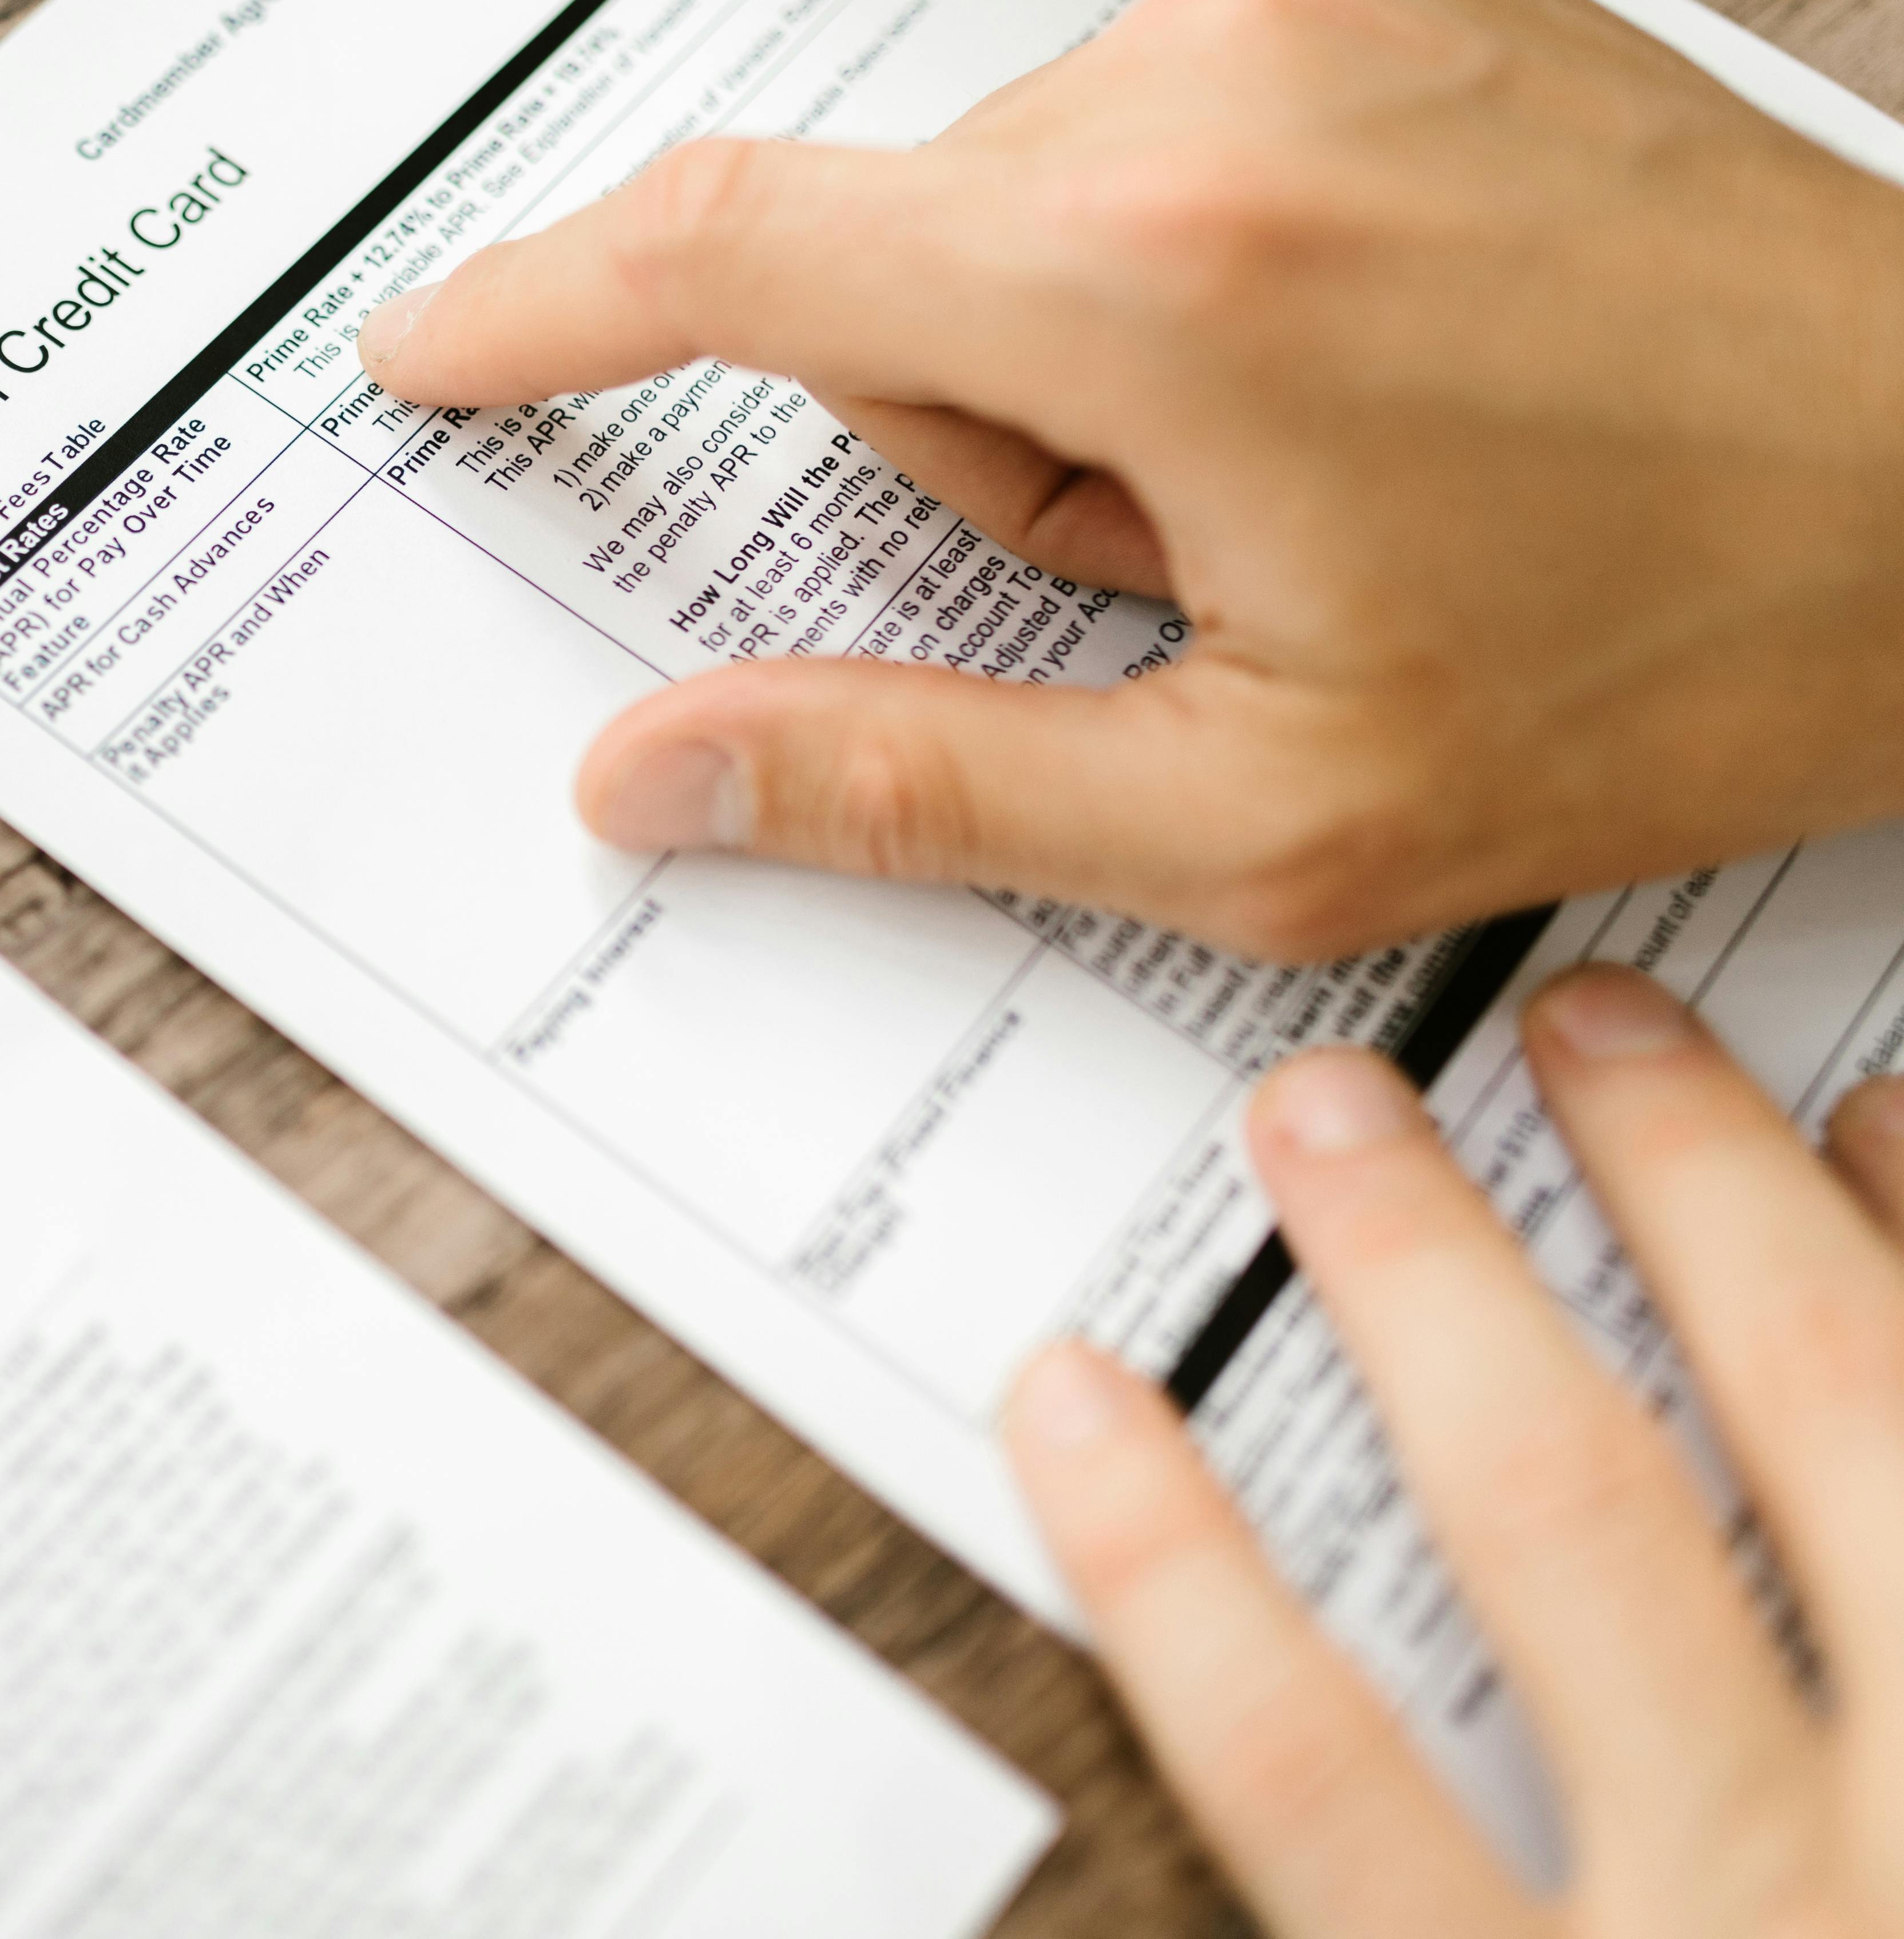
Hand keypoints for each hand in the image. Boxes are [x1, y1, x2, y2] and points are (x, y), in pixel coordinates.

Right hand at [355, 0, 1903, 959]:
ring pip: (1016, 193)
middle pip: (892, 258)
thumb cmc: (1684, 649)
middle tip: (1195, 562)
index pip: (726, 248)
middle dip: (977, 435)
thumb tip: (650, 773)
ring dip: (1090, 353)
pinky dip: (1189, 252)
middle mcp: (1212, 74)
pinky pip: (1150, 119)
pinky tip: (1365, 359)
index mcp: (1153, 269)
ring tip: (1312, 467)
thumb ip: (913, 780)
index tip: (433, 345)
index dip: (538, 303)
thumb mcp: (1269, 809)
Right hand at [1001, 963, 1903, 1936]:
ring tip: (1612, 1054)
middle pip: (1573, 1541)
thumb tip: (1256, 1875)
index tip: (1079, 1401)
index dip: (1178, 1580)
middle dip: (1438, 1291)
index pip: (1328, 1791)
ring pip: (1850, 1449)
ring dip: (1708, 1223)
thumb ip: (1434, 1909)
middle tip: (1341, 1111)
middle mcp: (1802, 1917)